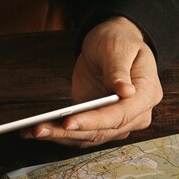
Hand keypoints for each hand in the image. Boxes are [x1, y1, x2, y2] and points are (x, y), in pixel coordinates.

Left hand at [23, 16, 162, 146]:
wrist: (112, 44)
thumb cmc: (118, 41)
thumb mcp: (117, 48)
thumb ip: (119, 70)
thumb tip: (125, 92)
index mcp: (146, 95)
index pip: (119, 115)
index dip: (93, 121)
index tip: (69, 122)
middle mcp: (135, 115)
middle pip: (101, 131)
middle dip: (68, 132)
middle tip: (39, 129)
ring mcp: (117, 122)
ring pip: (88, 137)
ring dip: (59, 136)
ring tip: (31, 131)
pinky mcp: (98, 123)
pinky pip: (79, 134)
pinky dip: (59, 134)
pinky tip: (35, 130)